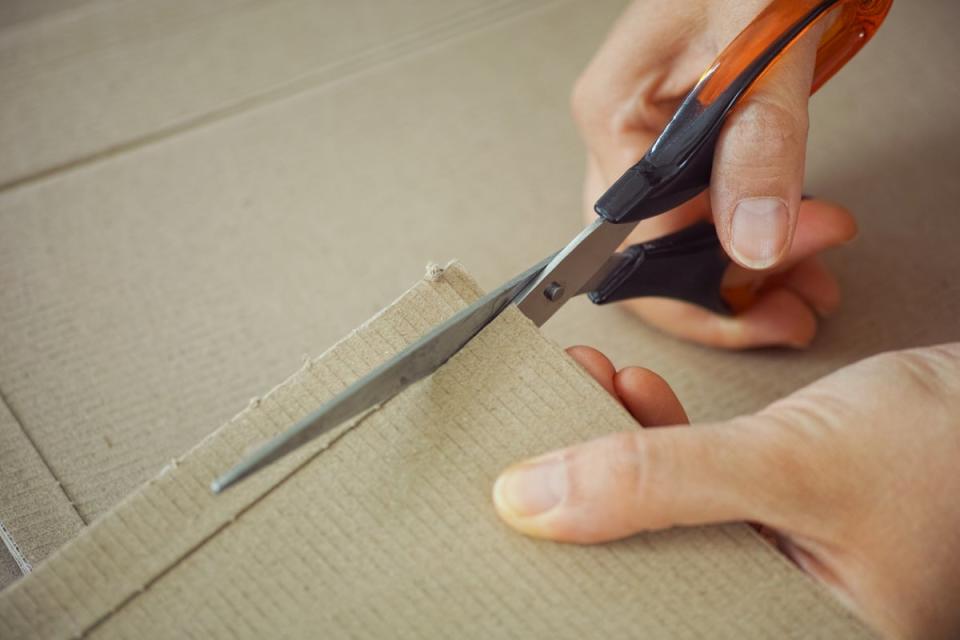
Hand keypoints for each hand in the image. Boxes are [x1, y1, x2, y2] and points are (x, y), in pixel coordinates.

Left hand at [493, 345, 959, 638]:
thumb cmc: (951, 445)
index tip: (520, 509)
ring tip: (579, 398)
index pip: (646, 618)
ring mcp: (774, 557)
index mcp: (789, 637)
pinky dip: (660, 433)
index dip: (577, 566)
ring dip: (619, 447)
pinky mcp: (771, 510)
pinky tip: (631, 397)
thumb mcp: (789, 467)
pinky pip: (694, 479)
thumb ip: (661, 482)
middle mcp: (777, 610)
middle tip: (537, 449)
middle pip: (646, 563)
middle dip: (590, 494)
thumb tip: (539, 497)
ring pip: (665, 512)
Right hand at [574, 0, 857, 347]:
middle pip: (657, 252)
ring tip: (807, 284)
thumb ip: (758, 144)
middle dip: (726, 295)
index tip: (758, 306)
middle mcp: (629, 131)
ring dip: (750, 272)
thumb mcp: (759, 44)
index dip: (695, 290)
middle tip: (792, 308)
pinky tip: (798, 243)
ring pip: (691, 237)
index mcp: (614, 112)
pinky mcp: (703, 134)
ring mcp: (663, 136)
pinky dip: (761, 234)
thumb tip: (751, 241)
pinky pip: (718, 205)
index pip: (630, 244)